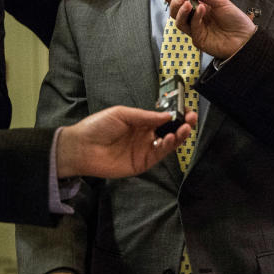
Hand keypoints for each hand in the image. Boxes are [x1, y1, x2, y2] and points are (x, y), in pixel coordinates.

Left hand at [57, 106, 194, 178]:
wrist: (81, 147)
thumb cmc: (98, 126)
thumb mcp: (122, 114)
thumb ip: (145, 116)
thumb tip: (167, 115)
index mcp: (140, 122)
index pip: (163, 118)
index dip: (176, 115)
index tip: (187, 110)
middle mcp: (145, 136)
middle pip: (169, 131)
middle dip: (182, 125)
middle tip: (191, 119)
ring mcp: (144, 150)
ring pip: (167, 144)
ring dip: (178, 136)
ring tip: (185, 129)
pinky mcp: (142, 163)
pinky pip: (158, 155)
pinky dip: (167, 147)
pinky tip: (172, 139)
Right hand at [160, 0, 255, 59]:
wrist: (246, 37)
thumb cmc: (235, 20)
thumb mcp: (220, 1)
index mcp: (200, 8)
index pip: (182, 2)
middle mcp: (196, 19)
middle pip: (176, 12)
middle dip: (175, 3)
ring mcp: (196, 30)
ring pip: (179, 21)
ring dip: (181, 11)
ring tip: (188, 3)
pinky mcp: (198, 39)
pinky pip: (191, 27)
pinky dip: (195, 17)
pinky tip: (201, 9)